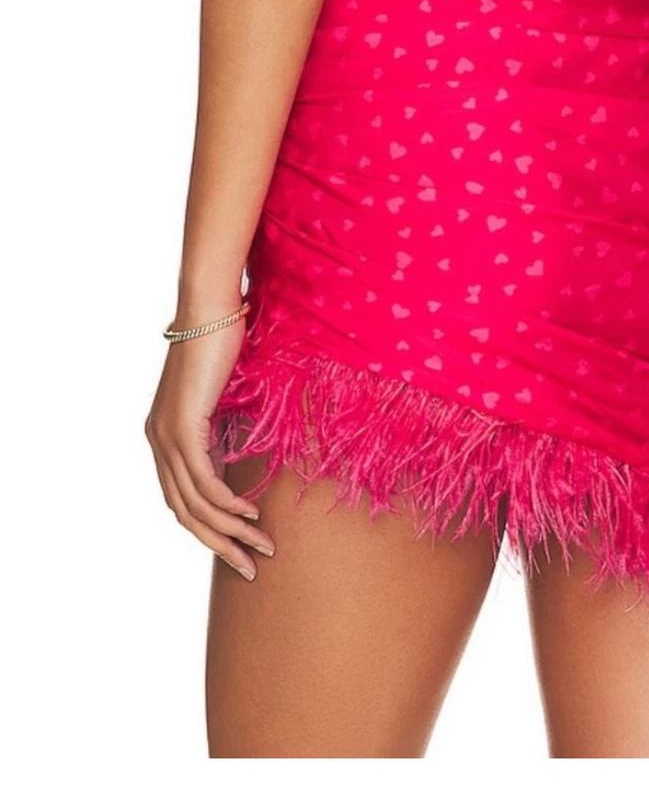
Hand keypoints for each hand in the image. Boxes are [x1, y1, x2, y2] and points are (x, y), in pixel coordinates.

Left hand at [145, 301, 273, 579]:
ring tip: (262, 545)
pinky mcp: (182, 426)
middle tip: (251, 565)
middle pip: (184, 512)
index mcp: (165, 437)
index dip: (211, 530)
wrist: (211, 311)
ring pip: (194, 502)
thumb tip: (247, 453)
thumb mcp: (226, 399)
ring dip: (230, 530)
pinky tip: (248, 514)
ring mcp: (166, 436)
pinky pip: (202, 479)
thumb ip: (227, 428)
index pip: (182, 500)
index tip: (242, 548)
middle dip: (220, 544)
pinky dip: (226, 502)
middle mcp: (158, 441)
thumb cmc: (224, 346)